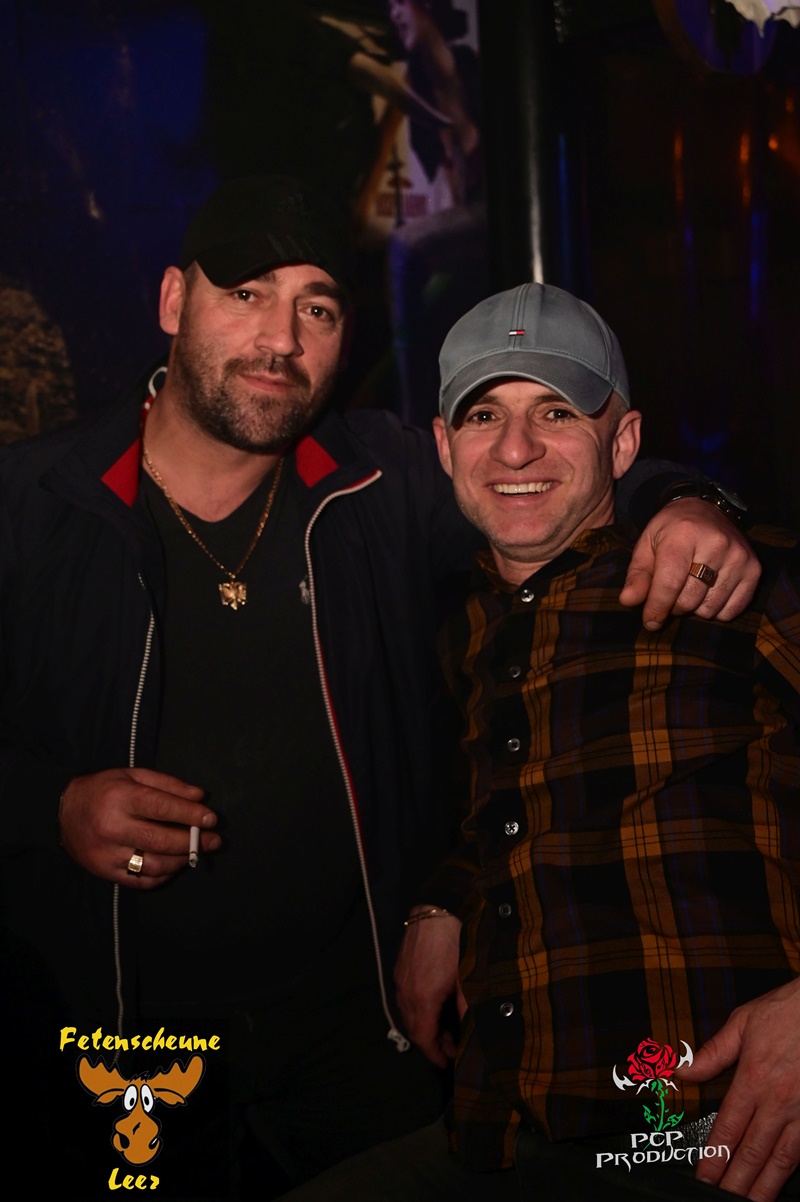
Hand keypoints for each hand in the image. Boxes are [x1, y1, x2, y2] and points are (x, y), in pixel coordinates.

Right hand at [59, 767, 219, 888]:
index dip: (191, 814)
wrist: (62, 812)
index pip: (163, 808)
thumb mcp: (133, 776)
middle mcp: (113, 827)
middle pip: (161, 840)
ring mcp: (108, 853)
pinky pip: (140, 880)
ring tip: (196, 853)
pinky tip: (174, 866)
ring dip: (181, 861)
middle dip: (193, 842)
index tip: (212, 819)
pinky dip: (162, 876)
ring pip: (154, 865)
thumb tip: (200, 797)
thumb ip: (167, 784)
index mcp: (121, 798)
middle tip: (214, 841)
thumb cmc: (103, 789)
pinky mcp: (105, 871)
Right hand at [394, 907, 464, 1067]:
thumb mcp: (467, 977)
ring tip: (444, 1028)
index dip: (435, 1054)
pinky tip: (432, 1006)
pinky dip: (417, 1012)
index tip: (448, 1063)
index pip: (424, 1038)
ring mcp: (400, 980)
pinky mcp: (399, 968)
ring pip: (407, 1015)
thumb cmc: (455, 942)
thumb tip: (470, 1032)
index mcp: (423, 998)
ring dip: (424, 1027)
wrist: (436, 909)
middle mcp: (406, 992)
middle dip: (431, 1043)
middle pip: (413, 1029)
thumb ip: (467, 1007)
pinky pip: (404, 999)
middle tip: (451, 1047)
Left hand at [618, 497, 760, 629]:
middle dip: (674, 606)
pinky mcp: (754, 569)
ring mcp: (739, 556)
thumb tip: (628, 601)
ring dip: (695, 608)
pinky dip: (716, 610)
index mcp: (684, 534)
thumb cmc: (671, 530)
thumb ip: (637, 574)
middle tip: (671, 595)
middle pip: (689, 599)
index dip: (657, 607)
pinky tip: (708, 592)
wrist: (706, 509)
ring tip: (690, 589)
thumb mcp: (647, 544)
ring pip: (710, 609)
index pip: (670, 583)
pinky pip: (731, 610)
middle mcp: (716, 543)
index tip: (649, 622)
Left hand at [678, 978, 799, 1200]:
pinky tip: (782, 1184)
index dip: (714, 1157)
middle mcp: (778, 1101)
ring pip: (781, 1160)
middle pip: (752, 1151)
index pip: (728, 1128)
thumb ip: (713, 1052)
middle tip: (720, 1199)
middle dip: (734, 1181)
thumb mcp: (743, 1023)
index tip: (703, 1176)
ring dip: (764, 1187)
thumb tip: (682, 1070)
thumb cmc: (787, 1012)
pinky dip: (793, 1171)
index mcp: (753, 1078)